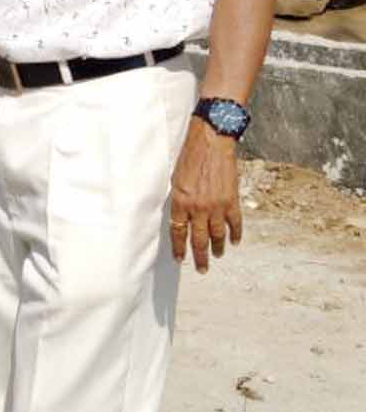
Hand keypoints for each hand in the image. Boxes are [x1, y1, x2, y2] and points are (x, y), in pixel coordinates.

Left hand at [169, 119, 242, 273]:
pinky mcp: (232, 200)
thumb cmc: (189, 157)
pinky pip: (234, 223)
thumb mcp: (175, 179)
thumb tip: (178, 217)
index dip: (179, 248)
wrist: (211, 143)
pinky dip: (235, 234)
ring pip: (217, 235)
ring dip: (217, 248)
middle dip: (200, 256)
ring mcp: (216, 206)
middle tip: (202, 269)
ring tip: (217, 256)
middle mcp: (198, 207)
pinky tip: (235, 242)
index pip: (178, 232)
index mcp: (180, 202)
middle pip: (198, 239)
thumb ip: (178, 200)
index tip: (180, 260)